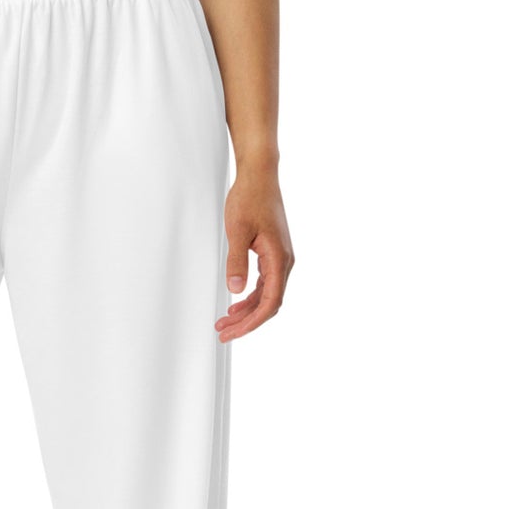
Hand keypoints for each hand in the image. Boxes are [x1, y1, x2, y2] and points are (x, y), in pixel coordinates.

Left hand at [217, 162, 292, 341]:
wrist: (259, 176)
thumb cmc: (250, 198)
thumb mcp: (238, 231)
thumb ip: (237, 261)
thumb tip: (235, 289)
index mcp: (279, 258)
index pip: (270, 302)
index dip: (252, 321)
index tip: (234, 331)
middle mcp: (284, 261)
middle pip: (269, 303)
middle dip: (246, 321)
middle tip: (224, 332)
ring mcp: (280, 257)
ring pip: (266, 294)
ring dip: (247, 310)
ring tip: (225, 321)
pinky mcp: (273, 253)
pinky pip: (265, 282)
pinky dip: (250, 296)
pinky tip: (236, 302)